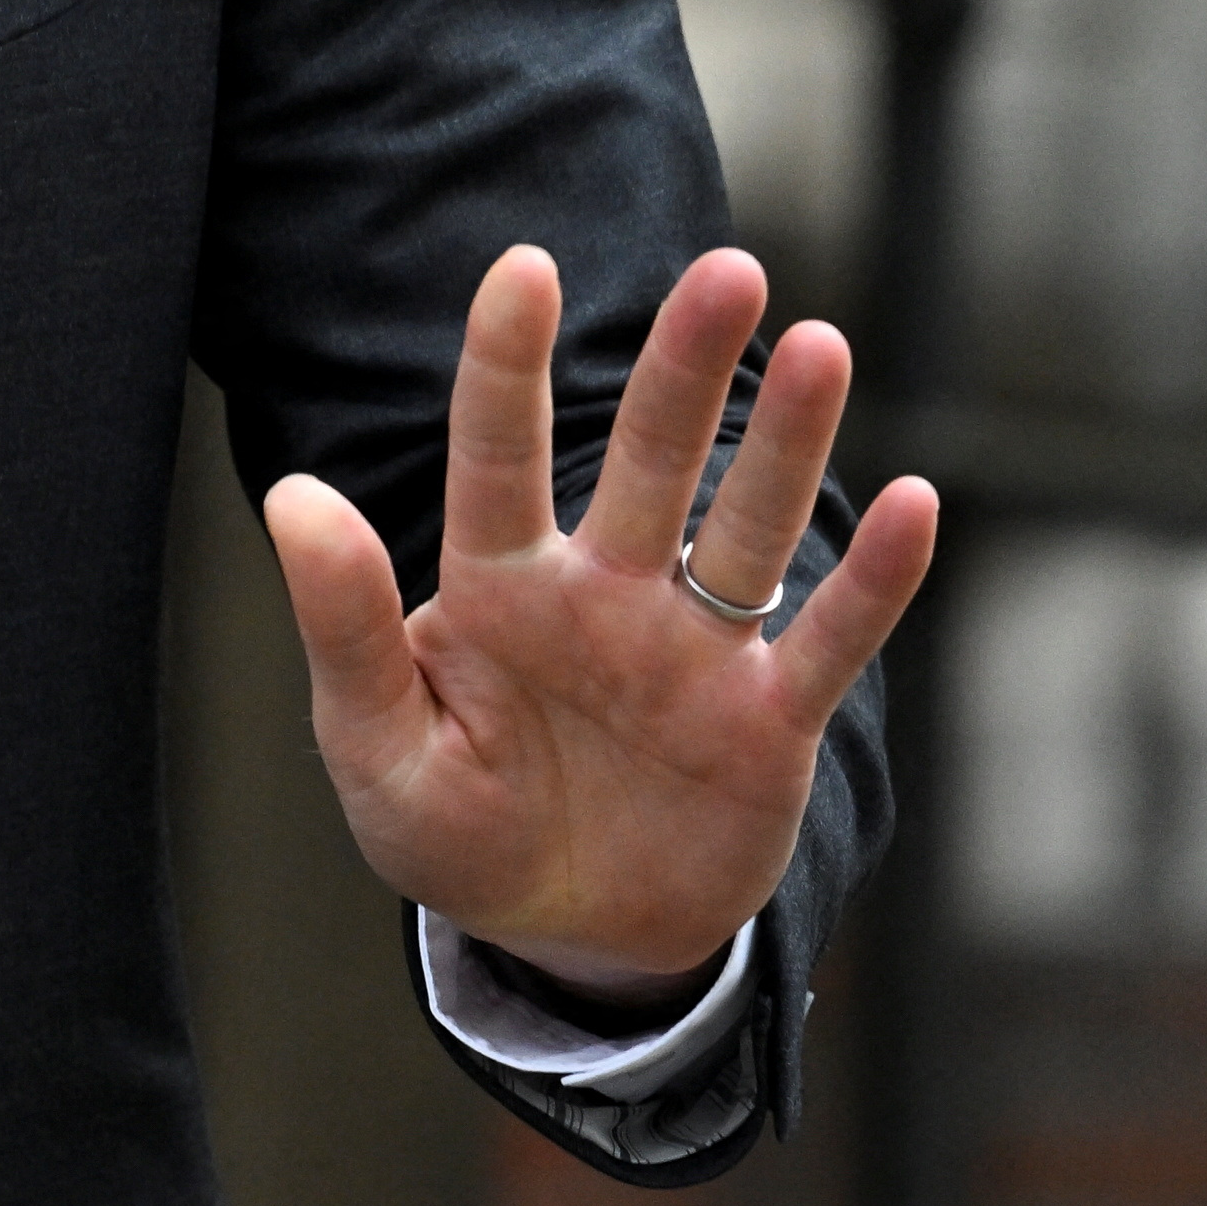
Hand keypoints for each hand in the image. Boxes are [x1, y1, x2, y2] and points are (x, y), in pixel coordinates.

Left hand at [262, 244, 937, 996]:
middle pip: (649, 460)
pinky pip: (826, 641)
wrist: (562, 940)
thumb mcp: (375, 747)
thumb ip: (344, 628)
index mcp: (499, 586)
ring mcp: (692, 650)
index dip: (508, 362)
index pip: (496, 455)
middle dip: (684, 367)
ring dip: (785, 442)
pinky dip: (872, 580)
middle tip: (726, 270)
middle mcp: (603, 593)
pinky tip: (915, 503)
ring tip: (820, 346)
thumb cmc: (454, 830)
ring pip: (746, 526)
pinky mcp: (766, 725)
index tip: (523, 265)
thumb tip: (292, 496)